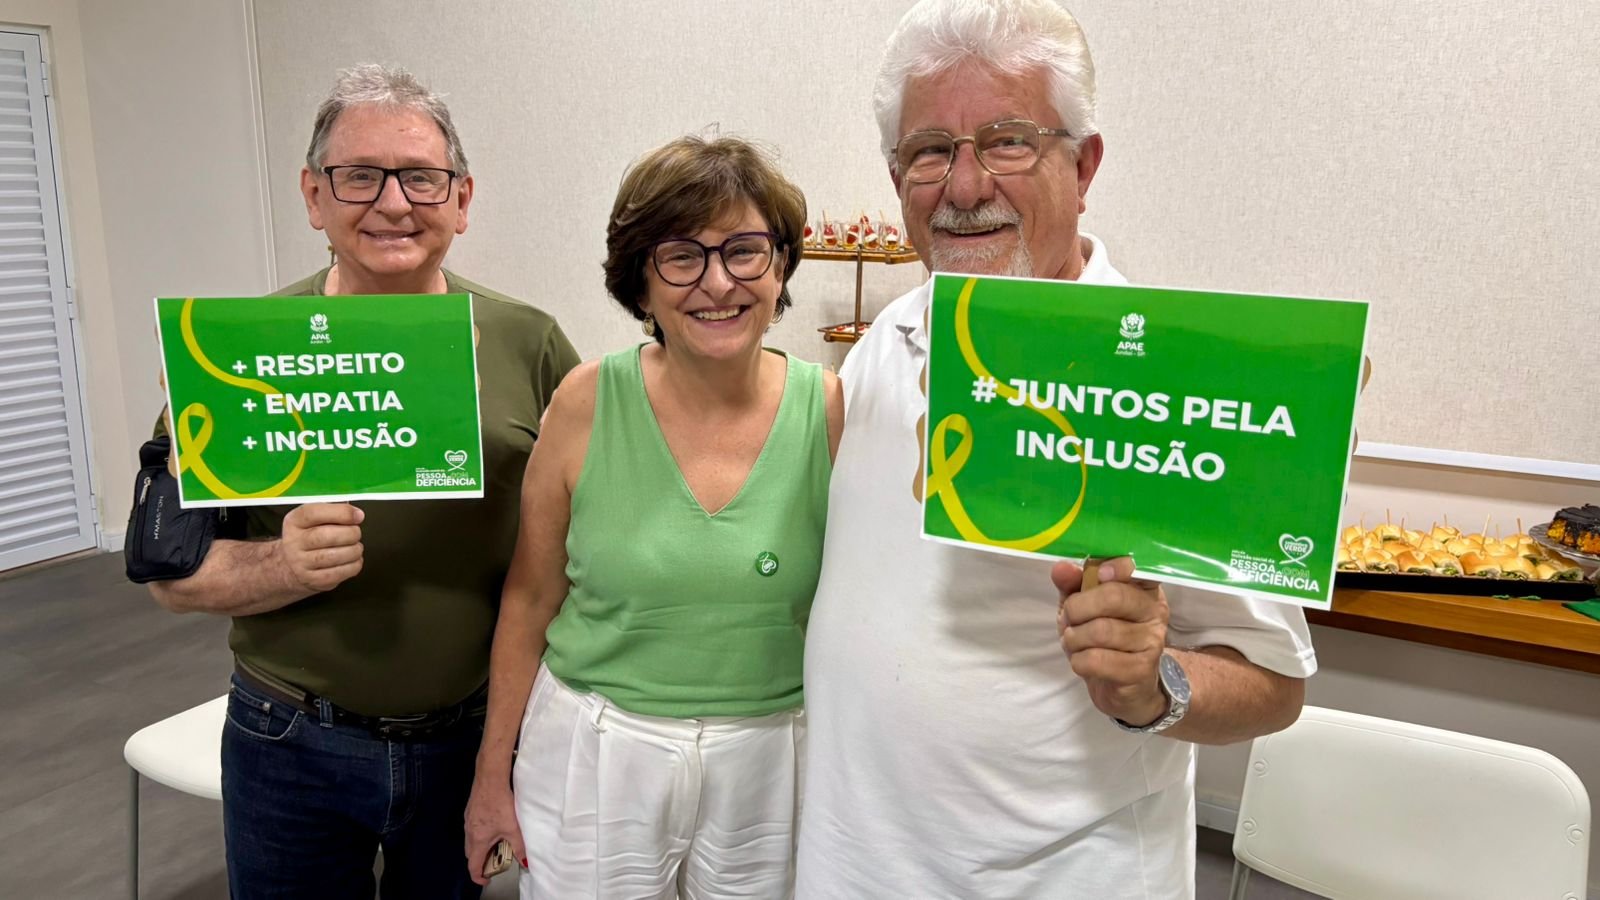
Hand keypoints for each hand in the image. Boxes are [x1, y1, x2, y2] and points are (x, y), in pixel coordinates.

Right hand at [278, 503, 363, 593]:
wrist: (292, 568)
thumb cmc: (309, 539)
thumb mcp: (313, 520)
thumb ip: (333, 513)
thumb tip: (356, 514)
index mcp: (294, 522)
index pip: (313, 513)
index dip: (341, 513)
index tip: (358, 516)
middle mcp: (294, 542)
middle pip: (325, 536)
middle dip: (350, 533)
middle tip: (356, 533)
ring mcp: (301, 563)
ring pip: (334, 556)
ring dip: (354, 550)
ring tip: (356, 546)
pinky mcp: (313, 580)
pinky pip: (339, 573)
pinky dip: (354, 565)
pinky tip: (353, 559)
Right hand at [464, 773, 526, 885]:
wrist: (490, 779)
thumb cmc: (500, 804)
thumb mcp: (513, 828)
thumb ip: (519, 846)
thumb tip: (525, 861)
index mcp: (478, 840)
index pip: (473, 866)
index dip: (478, 876)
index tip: (487, 879)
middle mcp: (469, 832)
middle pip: (471, 854)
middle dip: (481, 862)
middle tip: (495, 862)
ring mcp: (468, 821)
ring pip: (471, 841)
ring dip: (481, 848)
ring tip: (497, 845)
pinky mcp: (470, 811)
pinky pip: (472, 829)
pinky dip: (481, 835)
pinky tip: (494, 827)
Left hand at [1052, 557, 1169, 726]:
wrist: (1122, 687)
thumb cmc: (1102, 639)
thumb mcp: (1083, 607)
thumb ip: (1072, 585)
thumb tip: (1061, 567)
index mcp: (1143, 589)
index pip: (1138, 569)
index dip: (1117, 567)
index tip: (1098, 574)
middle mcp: (1154, 612)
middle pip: (1114, 597)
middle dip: (1078, 607)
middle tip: (1068, 619)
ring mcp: (1151, 642)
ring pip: (1102, 631)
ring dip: (1074, 637)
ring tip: (1073, 642)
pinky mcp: (1141, 670)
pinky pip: (1098, 660)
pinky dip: (1079, 661)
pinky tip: (1082, 661)